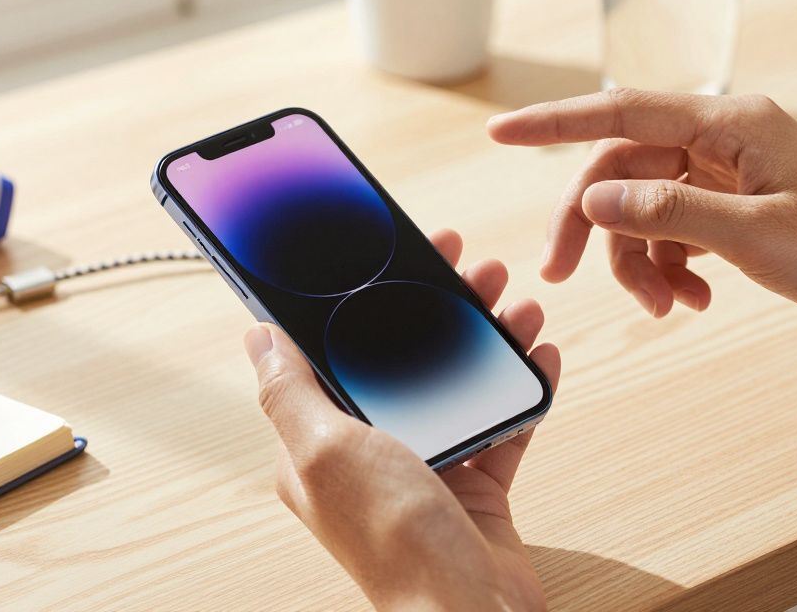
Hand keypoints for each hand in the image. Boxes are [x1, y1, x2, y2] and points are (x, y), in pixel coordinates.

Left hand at [243, 229, 560, 611]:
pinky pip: (501, 423)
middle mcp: (369, 452)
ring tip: (516, 303)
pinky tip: (538, 353)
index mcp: (318, 443)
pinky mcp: (475, 487)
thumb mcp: (327, 450)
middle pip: (404, 358)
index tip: (400, 255)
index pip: (335, 351)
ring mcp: (426, 468)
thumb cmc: (394, 540)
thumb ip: (290, 391)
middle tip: (474, 268)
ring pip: (457, 383)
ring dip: (488, 338)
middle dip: (440, 308)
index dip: (364, 299)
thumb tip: (257, 336)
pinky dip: (521, 387)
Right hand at [487, 89, 796, 372]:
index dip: (554, 124)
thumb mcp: (750, 234)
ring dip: (638, 261)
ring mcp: (728, 178)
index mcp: (729, 123)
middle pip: (622, 170)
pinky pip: (672, 232)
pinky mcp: (735, 213)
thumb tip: (594, 197)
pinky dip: (669, 268)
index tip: (500, 132)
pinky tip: (689, 300)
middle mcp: (723, 141)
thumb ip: (664, 210)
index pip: (620, 111)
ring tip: (662, 307)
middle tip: (560, 273)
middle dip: (592, 224)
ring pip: (643, 208)